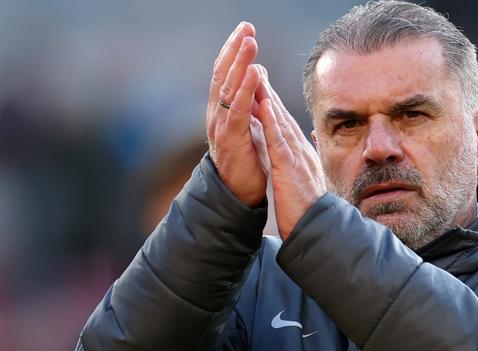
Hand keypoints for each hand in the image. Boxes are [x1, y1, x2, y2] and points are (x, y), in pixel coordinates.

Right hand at [206, 22, 266, 207]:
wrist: (238, 192)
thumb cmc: (246, 158)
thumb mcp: (248, 124)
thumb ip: (250, 101)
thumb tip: (256, 74)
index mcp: (223, 108)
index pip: (226, 73)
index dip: (234, 50)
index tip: (245, 29)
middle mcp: (217, 113)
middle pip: (223, 74)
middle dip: (235, 49)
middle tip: (246, 27)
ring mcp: (221, 125)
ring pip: (228, 88)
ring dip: (239, 62)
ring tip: (250, 41)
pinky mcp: (231, 139)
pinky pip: (238, 110)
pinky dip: (245, 90)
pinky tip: (253, 73)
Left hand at [255, 71, 326, 239]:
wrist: (318, 232)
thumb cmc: (310, 213)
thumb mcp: (305, 186)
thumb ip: (303, 168)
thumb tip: (303, 158)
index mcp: (302, 156)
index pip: (285, 126)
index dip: (274, 104)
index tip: (263, 87)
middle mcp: (301, 152)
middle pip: (282, 117)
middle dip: (269, 92)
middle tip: (258, 69)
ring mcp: (297, 159)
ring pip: (280, 123)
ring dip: (268, 98)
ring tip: (257, 77)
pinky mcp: (290, 169)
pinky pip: (278, 141)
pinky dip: (270, 122)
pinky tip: (263, 105)